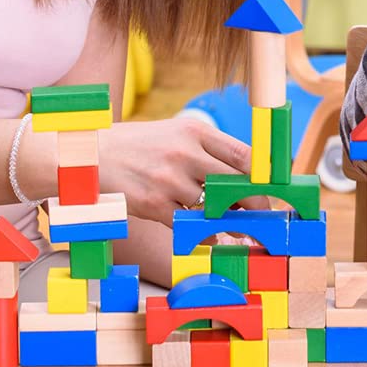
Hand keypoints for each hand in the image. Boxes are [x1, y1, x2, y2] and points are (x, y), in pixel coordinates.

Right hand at [97, 119, 269, 226]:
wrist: (93, 156)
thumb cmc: (141, 146)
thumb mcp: (176, 134)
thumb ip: (208, 152)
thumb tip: (246, 178)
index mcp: (194, 130)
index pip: (244, 154)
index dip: (264, 177)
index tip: (273, 191)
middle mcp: (184, 152)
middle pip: (236, 183)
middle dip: (255, 204)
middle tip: (262, 217)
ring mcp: (168, 179)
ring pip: (214, 208)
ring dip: (228, 222)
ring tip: (236, 228)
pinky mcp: (153, 204)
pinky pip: (190, 226)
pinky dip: (203, 235)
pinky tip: (209, 236)